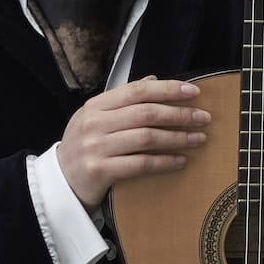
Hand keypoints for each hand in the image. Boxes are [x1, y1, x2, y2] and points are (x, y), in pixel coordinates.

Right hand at [57, 77, 210, 210]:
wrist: (60, 183)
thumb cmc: (84, 147)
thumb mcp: (96, 117)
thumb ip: (123, 99)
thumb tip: (154, 80)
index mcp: (96, 105)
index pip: (137, 90)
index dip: (168, 89)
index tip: (193, 92)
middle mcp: (95, 123)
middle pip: (145, 112)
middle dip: (179, 114)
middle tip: (203, 118)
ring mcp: (96, 146)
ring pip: (146, 137)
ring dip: (177, 137)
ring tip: (198, 139)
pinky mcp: (100, 170)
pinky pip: (140, 164)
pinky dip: (164, 161)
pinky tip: (181, 161)